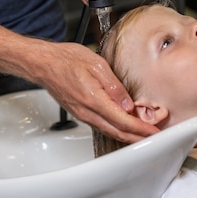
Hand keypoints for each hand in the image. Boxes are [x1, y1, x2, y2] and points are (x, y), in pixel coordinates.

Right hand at [37, 41, 158, 142]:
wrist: (43, 64)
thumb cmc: (66, 60)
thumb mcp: (96, 65)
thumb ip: (114, 87)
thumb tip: (128, 105)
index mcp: (94, 100)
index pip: (123, 121)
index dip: (141, 129)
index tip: (154, 132)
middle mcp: (88, 112)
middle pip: (118, 132)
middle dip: (137, 137)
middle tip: (154, 138)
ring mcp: (83, 115)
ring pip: (110, 131)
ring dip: (128, 135)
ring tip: (143, 134)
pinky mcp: (80, 113)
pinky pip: (102, 126)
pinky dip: (116, 129)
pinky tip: (124, 126)